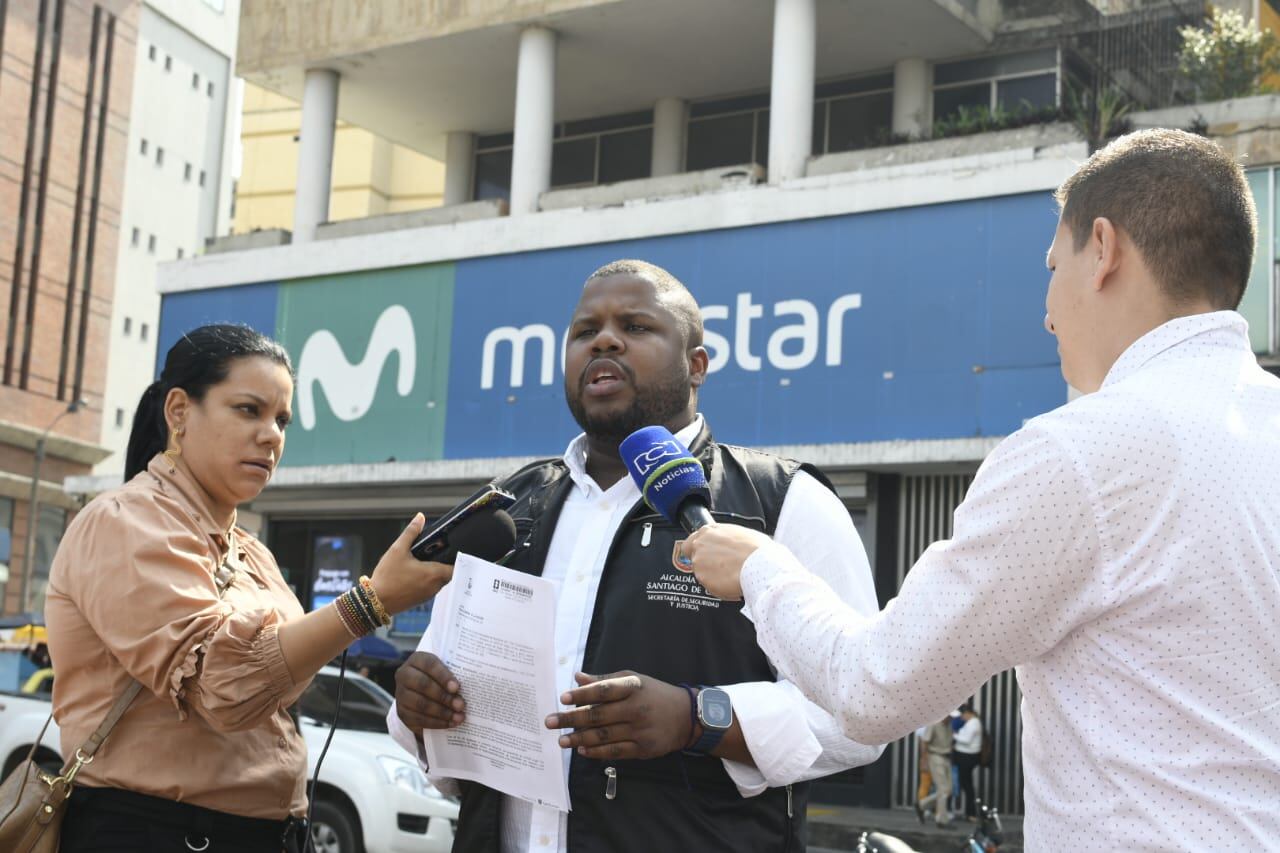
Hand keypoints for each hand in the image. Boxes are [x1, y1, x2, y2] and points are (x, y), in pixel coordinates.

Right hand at [369, 514, 452, 614]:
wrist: (376, 601)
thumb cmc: (387, 577)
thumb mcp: (397, 550)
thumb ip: (411, 532)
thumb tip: (420, 518)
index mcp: (433, 574)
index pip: (456, 566)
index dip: (456, 557)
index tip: (453, 549)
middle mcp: (434, 587)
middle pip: (448, 573)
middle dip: (443, 562)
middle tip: (434, 552)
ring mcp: (428, 595)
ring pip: (439, 581)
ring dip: (434, 572)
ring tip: (423, 561)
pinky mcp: (420, 600)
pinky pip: (430, 588)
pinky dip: (426, 580)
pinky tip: (414, 573)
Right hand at [395, 652, 465, 731]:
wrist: (422, 694)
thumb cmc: (439, 679)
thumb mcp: (444, 671)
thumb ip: (454, 673)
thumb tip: (472, 684)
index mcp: (417, 660)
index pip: (429, 664)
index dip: (443, 675)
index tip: (457, 687)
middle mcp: (404, 675)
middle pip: (423, 685)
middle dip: (444, 696)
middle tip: (461, 705)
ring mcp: (401, 694)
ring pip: (420, 704)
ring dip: (442, 712)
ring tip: (458, 716)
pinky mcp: (402, 712)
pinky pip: (419, 719)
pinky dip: (436, 722)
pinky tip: (450, 723)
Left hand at [544, 671, 692, 759]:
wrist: (686, 716)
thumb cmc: (654, 694)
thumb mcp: (633, 680)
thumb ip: (604, 680)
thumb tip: (577, 678)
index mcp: (633, 688)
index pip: (603, 691)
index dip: (582, 695)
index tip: (563, 698)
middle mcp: (636, 709)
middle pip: (598, 716)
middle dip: (571, 719)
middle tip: (550, 722)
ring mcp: (640, 731)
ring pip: (603, 736)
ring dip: (579, 738)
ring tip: (561, 740)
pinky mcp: (643, 749)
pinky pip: (615, 752)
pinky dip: (596, 752)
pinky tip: (581, 749)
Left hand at [679, 524, 772, 600]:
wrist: (761, 565)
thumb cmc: (756, 549)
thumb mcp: (740, 533)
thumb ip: (726, 538)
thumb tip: (728, 544)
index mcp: (708, 531)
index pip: (690, 542)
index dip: (697, 551)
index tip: (704, 556)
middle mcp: (699, 545)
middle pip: (694, 558)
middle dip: (705, 564)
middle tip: (721, 568)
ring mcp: (699, 563)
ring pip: (702, 573)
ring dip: (713, 576)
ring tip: (732, 575)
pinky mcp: (703, 579)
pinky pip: (709, 586)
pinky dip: (718, 587)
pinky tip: (732, 582)